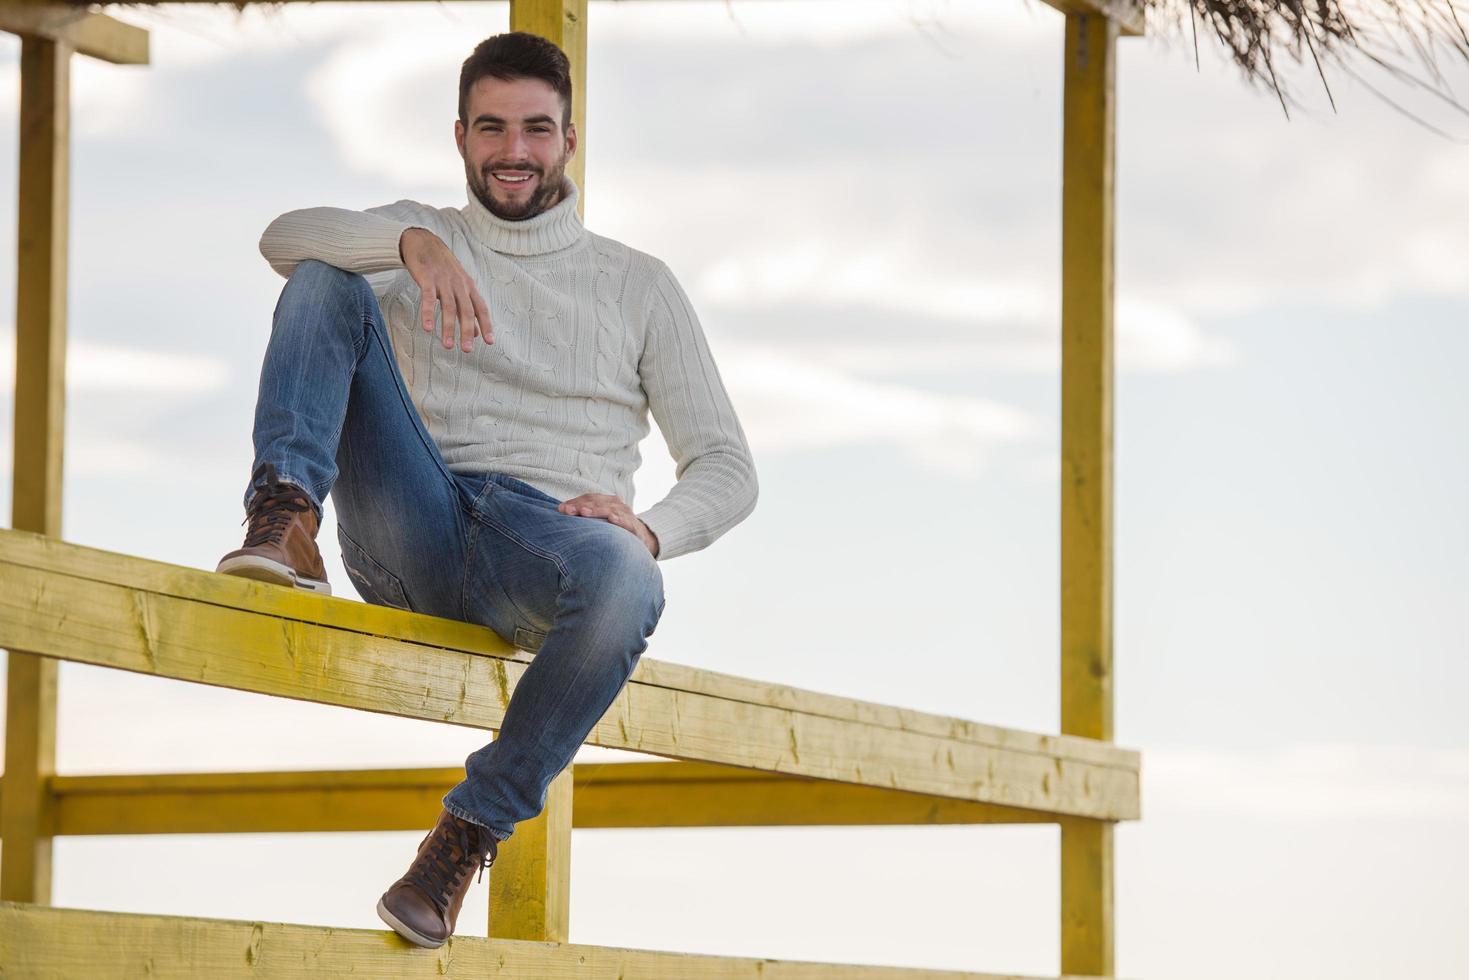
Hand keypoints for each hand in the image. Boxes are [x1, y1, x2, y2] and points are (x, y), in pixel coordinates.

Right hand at [399, 227, 492, 352]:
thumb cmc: (442, 267)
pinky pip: (428, 298)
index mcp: (469, 286)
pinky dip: (428, 313)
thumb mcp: (458, 285)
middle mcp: (459, 284)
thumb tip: (476, 332)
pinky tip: (428, 328)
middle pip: (466, 310)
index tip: (490, 342)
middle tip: (467, 350)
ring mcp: (443, 280)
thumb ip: (467, 308)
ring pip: (449, 307)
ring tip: (448, 346)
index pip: (481, 308)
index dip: (486, 324)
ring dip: (449, 328)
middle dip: (467, 332)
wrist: (423, 242)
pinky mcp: (427, 278)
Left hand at [558, 493, 659, 556]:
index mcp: (607, 501)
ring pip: (609, 509)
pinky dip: (619, 519)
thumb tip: (561, 513)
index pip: (589, 498)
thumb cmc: (617, 529)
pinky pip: (627, 522)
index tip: (560, 509)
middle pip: (596, 502)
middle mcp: (617, 504)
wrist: (643, 538)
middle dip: (581, 506)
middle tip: (567, 511)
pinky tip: (612, 519)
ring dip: (596, 510)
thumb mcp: (602, 520)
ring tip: (584, 512)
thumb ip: (586, 516)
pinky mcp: (634, 526)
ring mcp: (626, 514)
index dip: (575, 502)